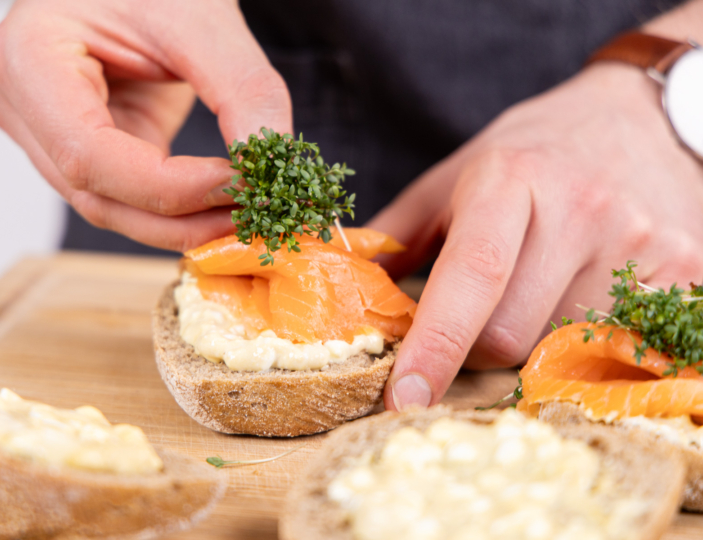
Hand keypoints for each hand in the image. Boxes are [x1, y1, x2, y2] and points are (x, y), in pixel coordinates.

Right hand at [0, 0, 291, 250]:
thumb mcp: (203, 17)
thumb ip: (243, 89)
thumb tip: (270, 161)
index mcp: (27, 56)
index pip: (89, 154)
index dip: (169, 187)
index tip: (240, 185)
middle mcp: (18, 102)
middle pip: (96, 195)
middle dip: (182, 217)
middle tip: (254, 216)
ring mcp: (41, 131)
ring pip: (110, 207)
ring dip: (182, 222)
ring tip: (244, 211)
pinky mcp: (78, 146)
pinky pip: (125, 196)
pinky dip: (177, 207)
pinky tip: (222, 202)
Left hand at [372, 63, 702, 409]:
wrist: (636, 118)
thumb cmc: (529, 153)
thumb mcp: (452, 176)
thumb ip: (393, 234)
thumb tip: (341, 286)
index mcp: (509, 180)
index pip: (471, 275)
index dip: (434, 345)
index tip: (401, 399)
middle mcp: (581, 209)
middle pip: (509, 335)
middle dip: (477, 344)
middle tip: (484, 307)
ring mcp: (640, 241)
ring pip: (560, 348)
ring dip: (536, 336)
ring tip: (544, 282)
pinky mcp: (686, 267)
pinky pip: (620, 343)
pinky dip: (589, 338)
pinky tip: (585, 292)